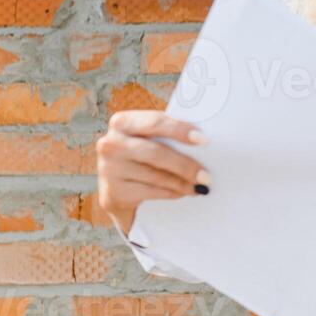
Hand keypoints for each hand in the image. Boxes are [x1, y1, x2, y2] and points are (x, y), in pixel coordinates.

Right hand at [96, 110, 210, 236]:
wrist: (119, 191)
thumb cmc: (143, 158)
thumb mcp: (150, 140)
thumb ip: (168, 135)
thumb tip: (204, 141)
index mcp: (122, 122)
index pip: (155, 122)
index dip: (180, 130)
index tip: (204, 140)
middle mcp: (110, 144)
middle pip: (156, 153)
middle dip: (185, 165)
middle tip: (207, 176)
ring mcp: (108, 170)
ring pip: (155, 176)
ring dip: (183, 183)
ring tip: (201, 186)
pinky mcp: (112, 193)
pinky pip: (150, 192)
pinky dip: (171, 193)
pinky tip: (183, 193)